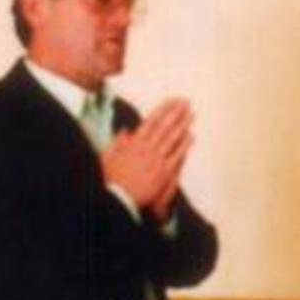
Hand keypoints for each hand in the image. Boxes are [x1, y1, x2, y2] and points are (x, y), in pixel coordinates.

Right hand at [103, 97, 192, 217]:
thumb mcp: (108, 157)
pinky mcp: (164, 172)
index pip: (152, 121)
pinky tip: (191, 136)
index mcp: (134, 143)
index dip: (163, 109)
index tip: (172, 100)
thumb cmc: (112, 180)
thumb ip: (117, 142)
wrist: (119, 199)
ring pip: (172, 138)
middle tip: (186, 103)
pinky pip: (177, 155)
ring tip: (191, 115)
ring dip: (182, 125)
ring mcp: (157, 160)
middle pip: (165, 126)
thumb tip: (125, 130)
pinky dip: (184, 145)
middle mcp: (147, 148)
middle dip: (176, 113)